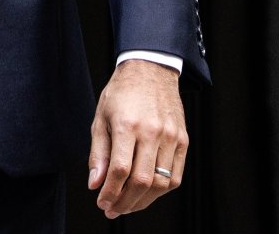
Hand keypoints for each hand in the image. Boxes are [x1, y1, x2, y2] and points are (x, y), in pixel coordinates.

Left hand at [87, 59, 186, 218]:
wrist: (151, 70)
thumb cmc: (122, 93)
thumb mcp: (101, 118)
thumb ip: (99, 154)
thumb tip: (95, 184)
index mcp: (128, 124)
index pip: (120, 169)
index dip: (110, 192)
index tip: (101, 202)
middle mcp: (152, 131)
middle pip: (142, 180)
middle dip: (124, 202)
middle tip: (112, 209)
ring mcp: (171, 136)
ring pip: (161, 183)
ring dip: (143, 201)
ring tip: (127, 205)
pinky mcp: (183, 140)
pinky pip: (175, 176)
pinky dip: (160, 191)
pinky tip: (146, 193)